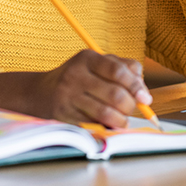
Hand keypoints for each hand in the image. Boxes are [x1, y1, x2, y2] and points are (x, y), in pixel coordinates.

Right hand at [0, 50, 152, 128]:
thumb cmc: (78, 77)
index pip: (118, 71)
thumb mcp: (97, 63)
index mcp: (87, 58)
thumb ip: (124, 69)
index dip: (136, 86)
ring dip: (120, 120)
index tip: (145, 98)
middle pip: (115, 94)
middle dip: (130, 106)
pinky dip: (105, 127)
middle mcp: (75, 75)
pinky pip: (92, 124)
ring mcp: (68, 96)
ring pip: (105, 113)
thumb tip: (143, 92)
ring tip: (122, 121)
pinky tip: (107, 125)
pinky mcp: (63, 115)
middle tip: (132, 109)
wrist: (39, 92)